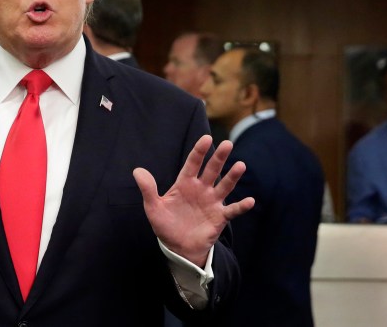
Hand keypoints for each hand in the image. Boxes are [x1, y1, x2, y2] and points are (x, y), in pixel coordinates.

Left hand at [133, 135, 253, 267]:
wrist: (178, 248)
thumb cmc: (166, 225)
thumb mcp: (153, 207)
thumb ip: (148, 189)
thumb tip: (137, 170)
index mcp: (185, 184)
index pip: (192, 164)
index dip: (199, 151)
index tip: (206, 138)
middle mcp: (201, 189)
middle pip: (211, 170)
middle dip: (219, 158)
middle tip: (227, 144)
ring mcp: (212, 202)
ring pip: (224, 186)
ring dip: (232, 177)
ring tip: (240, 165)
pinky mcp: (220, 217)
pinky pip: (232, 210)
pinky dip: (241, 206)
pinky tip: (250, 201)